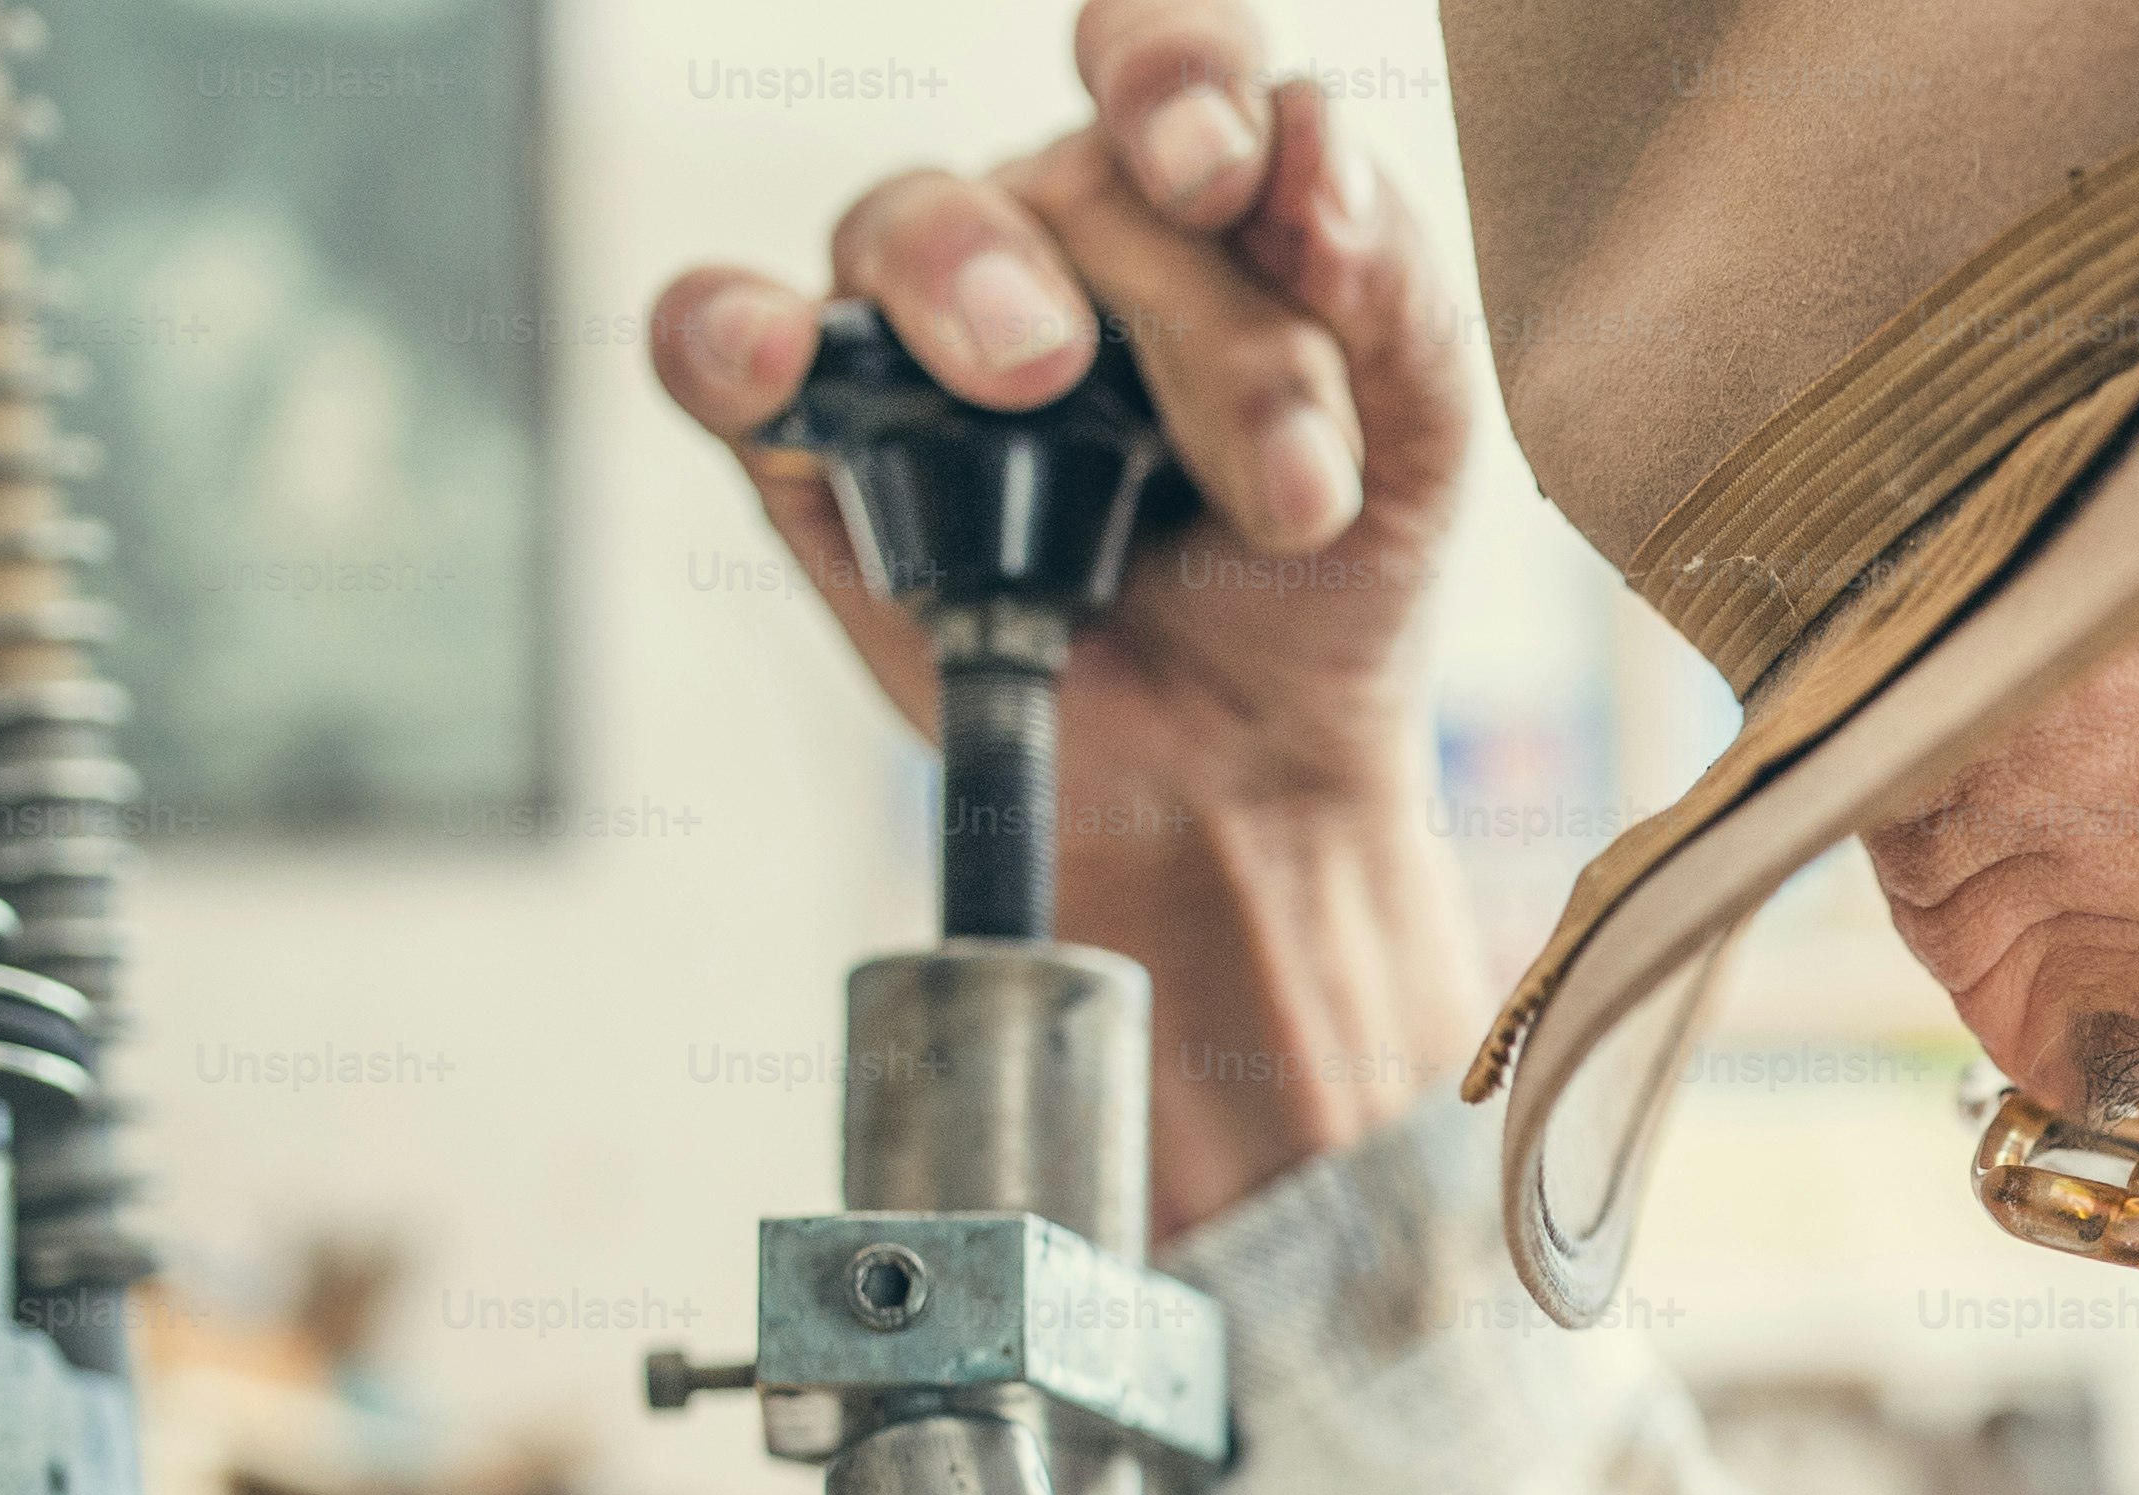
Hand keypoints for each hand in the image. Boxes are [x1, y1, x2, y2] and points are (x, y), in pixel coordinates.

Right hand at [647, 0, 1483, 1206]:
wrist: (1254, 780)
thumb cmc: (1328, 580)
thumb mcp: (1422, 434)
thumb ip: (1392, 280)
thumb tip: (1313, 151)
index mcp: (1197, 200)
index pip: (1173, 64)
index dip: (1185, 75)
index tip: (1228, 173)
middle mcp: (1048, 235)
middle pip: (1080, 186)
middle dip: (1198, 330)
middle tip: (1279, 477)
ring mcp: (917, 332)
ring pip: (908, 225)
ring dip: (981, 294)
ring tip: (1038, 387)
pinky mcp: (810, 441)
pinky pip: (716, 338)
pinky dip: (732, 331)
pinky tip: (775, 357)